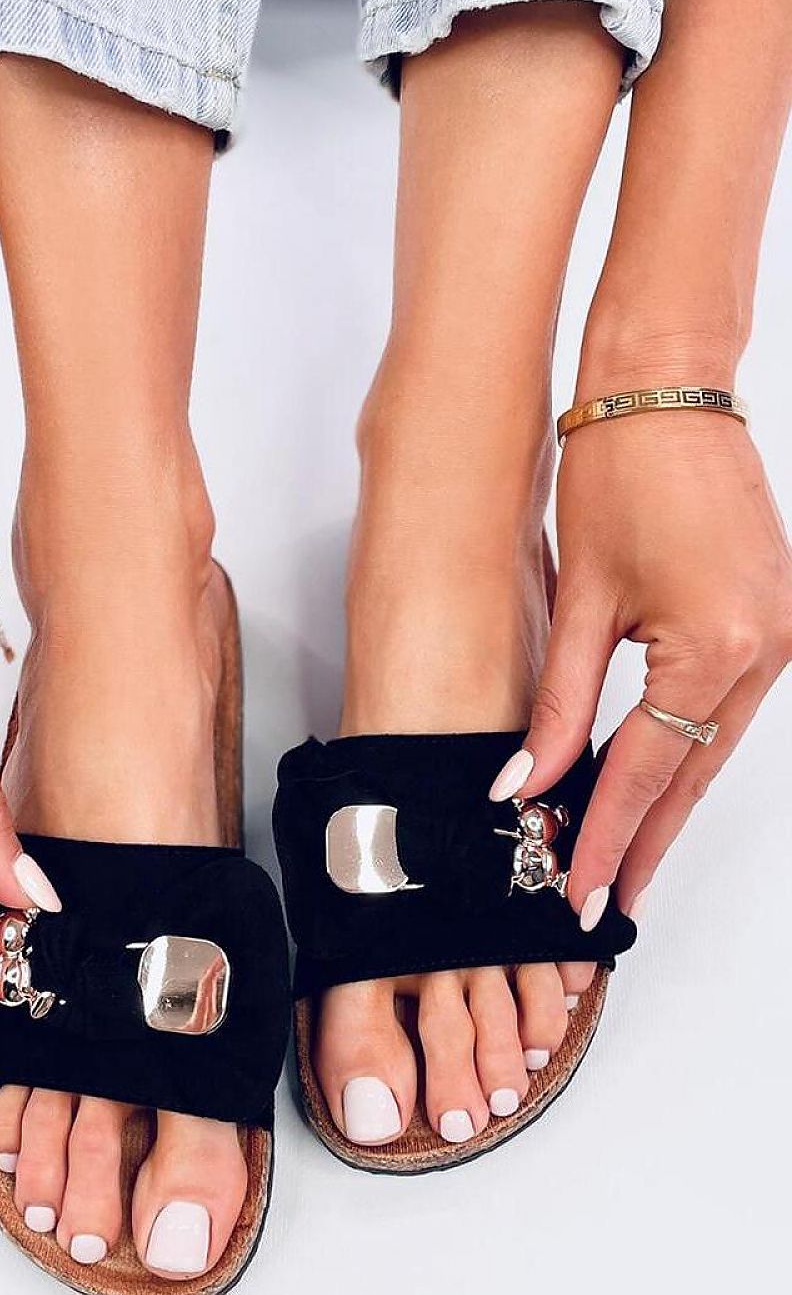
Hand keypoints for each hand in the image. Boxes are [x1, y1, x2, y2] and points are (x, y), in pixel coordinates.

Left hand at [513, 408, 791, 923]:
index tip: (580, 892)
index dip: (606, 836)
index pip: (645, 771)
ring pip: (714, 747)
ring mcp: (780, 636)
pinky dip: (688, 749)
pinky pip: (729, 708)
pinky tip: (655, 783)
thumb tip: (527, 781)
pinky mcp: (774, 619)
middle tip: (607, 903)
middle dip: (644, 841)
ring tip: (623, 859)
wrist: (669, 391)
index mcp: (715, 647)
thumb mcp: (583, 602)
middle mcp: (764, 650)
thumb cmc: (621, 474)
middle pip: (691, 774)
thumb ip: (561, 704)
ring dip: (665, 802)